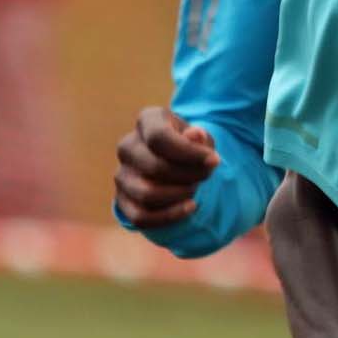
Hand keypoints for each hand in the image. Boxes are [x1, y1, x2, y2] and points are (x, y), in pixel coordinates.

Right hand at [114, 107, 218, 228]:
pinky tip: (190, 207)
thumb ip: (200, 139)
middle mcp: (128, 146)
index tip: (215, 161)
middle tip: (205, 175)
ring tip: (195, 188)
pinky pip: (140, 217)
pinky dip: (169, 216)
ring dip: (179, 194)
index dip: (189, 153)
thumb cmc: (192, 147)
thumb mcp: (202, 139)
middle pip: (155, 167)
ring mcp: (122, 174)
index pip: (159, 138)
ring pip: (147, 193)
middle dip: (189, 175)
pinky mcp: (123, 200)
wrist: (179, 165)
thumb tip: (196, 135)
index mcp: (147, 121)